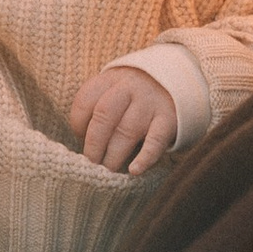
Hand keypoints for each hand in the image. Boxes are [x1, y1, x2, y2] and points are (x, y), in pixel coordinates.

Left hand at [69, 61, 179, 177]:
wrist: (175, 80)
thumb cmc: (133, 95)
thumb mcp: (113, 89)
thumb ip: (95, 109)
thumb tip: (81, 142)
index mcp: (109, 80)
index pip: (85, 101)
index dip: (77, 124)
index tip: (80, 139)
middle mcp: (129, 88)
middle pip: (104, 115)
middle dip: (94, 144)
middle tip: (91, 163)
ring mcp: (150, 103)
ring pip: (127, 131)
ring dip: (114, 155)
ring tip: (108, 171)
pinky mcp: (169, 119)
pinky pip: (156, 140)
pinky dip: (145, 157)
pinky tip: (134, 170)